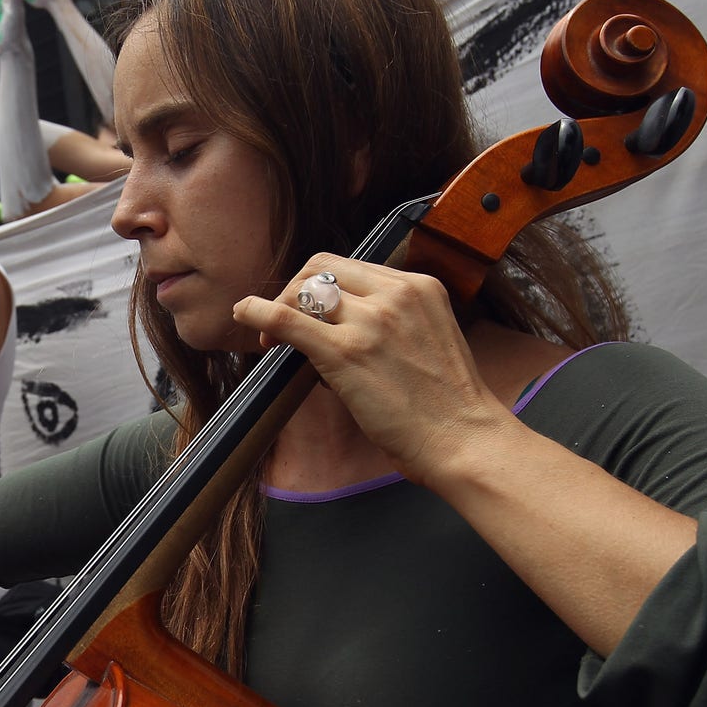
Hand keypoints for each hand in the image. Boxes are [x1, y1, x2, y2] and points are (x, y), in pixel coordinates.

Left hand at [230, 255, 510, 485]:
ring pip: (303, 291)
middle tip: (282, 324)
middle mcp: (395, 294)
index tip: (310, 311)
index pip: (352, 267)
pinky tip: (243, 315)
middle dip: (295, 290)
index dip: (320, 286)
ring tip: (272, 341)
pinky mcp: (346, 351)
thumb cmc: (446, 404)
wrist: (463, 439)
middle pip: (322, 268)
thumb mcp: (428, 338)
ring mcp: (371, 320)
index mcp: (419, 286)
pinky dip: (257, 312)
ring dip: (278, 308)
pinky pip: (285, 318)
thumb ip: (393, 320)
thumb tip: (342, 323)